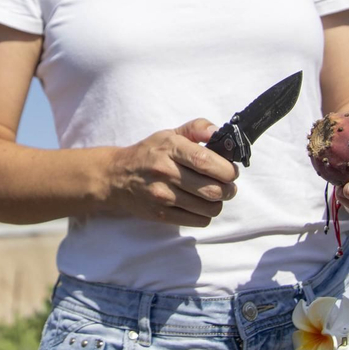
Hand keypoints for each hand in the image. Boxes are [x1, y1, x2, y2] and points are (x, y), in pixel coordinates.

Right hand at [102, 119, 238, 227]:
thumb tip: (218, 132)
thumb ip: (197, 128)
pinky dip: (205, 214)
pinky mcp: (161, 214)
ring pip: (208, 207)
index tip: (232, 171)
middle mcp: (165, 172)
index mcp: (170, 148)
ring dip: (218, 202)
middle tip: (228, 186)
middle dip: (228, 189)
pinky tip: (199, 204)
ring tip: (214, 195)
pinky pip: (197, 220)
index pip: (205, 161)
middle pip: (212, 189)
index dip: (226, 169)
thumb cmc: (149, 153)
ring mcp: (162, 195)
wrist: (117, 177)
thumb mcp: (170, 133)